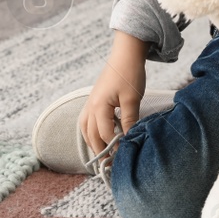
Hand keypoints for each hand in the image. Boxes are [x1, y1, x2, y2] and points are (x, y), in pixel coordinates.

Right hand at [81, 31, 148, 162]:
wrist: (126, 53)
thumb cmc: (130, 73)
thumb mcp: (132, 99)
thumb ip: (129, 120)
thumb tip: (129, 139)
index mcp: (99, 106)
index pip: (105, 134)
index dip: (115, 146)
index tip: (125, 155)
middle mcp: (90, 106)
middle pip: (91, 135)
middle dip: (100, 150)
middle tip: (110, 164)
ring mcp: (90, 102)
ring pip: (85, 129)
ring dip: (93, 142)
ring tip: (103, 154)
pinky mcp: (94, 99)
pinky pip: (87, 121)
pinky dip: (91, 132)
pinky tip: (99, 136)